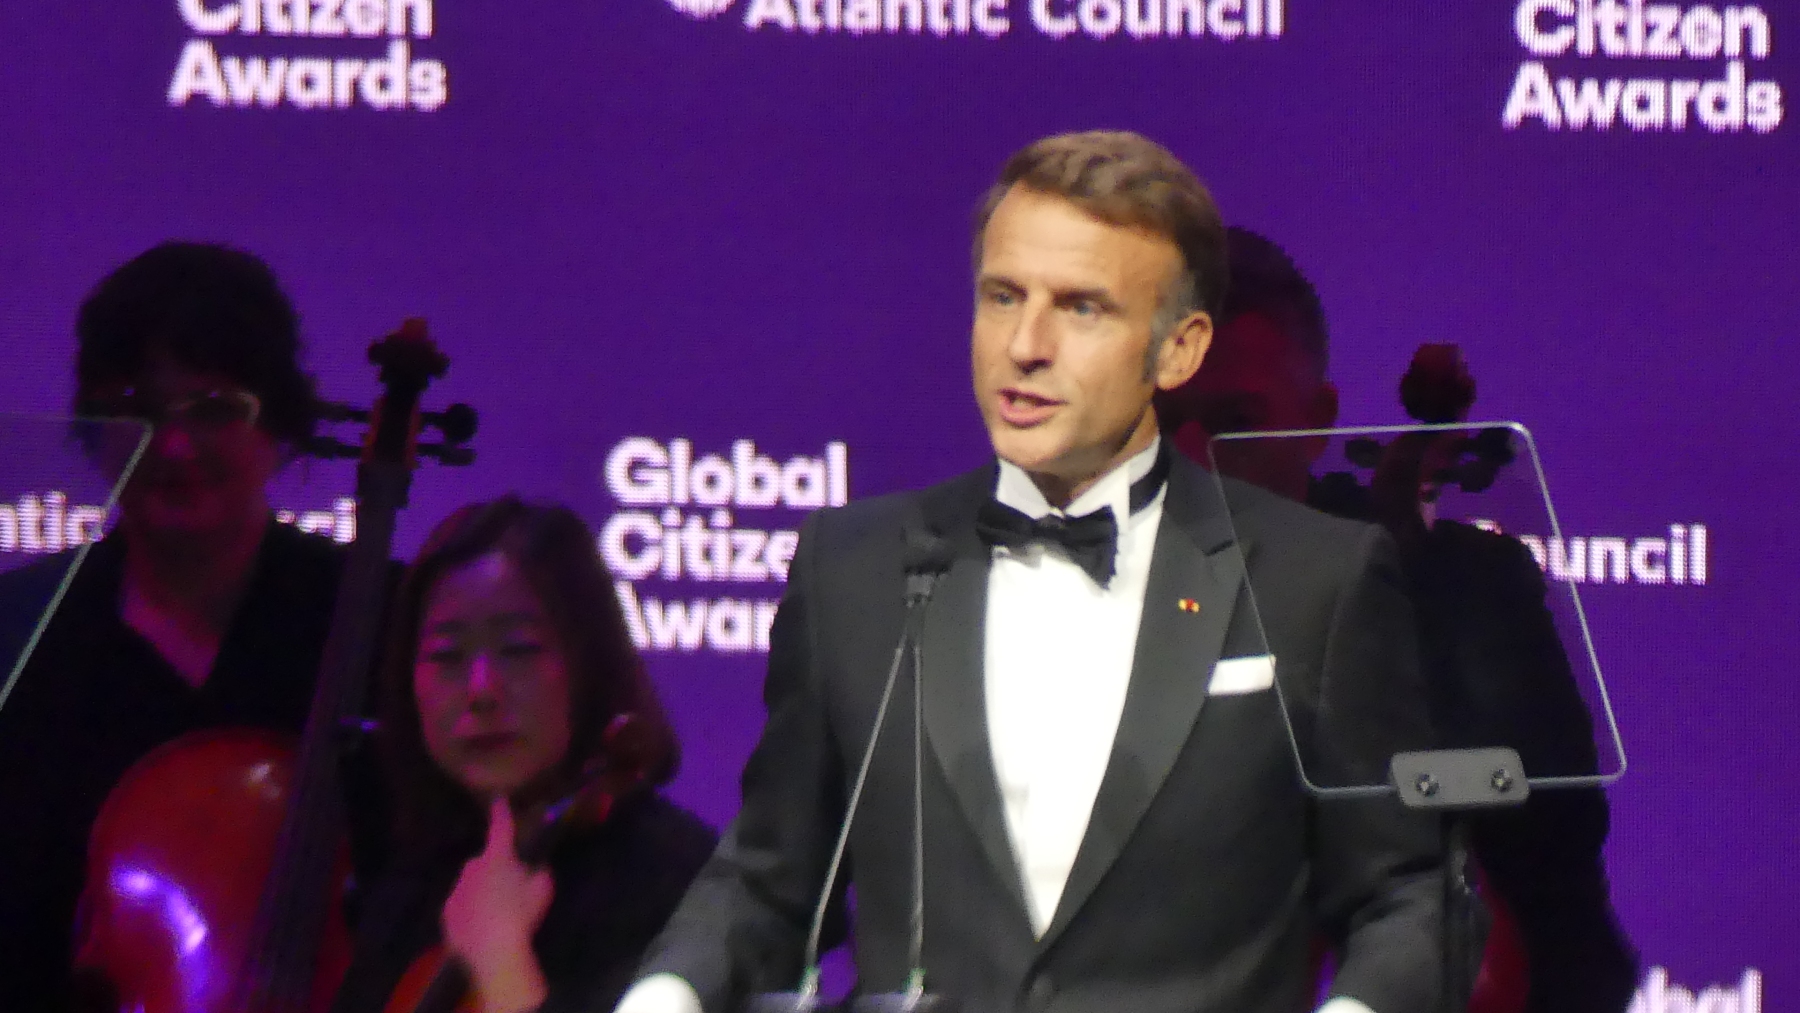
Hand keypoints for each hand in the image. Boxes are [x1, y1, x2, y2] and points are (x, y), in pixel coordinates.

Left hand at [442, 797, 554, 1012]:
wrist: (493, 949)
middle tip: (509, 891)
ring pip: (470, 887)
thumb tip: (535, 870)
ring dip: (481, 895)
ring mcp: (455, 892)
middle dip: (493, 871)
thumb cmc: (522, 914)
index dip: (501, 813)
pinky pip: (461, 909)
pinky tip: (483, 931)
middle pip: (482, 863)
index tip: (497, 798)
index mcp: (497, 858)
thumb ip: (539, 873)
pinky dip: (471, 915)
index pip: (500, 829)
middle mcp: (471, 869)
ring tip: (497, 918)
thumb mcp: (543, 889)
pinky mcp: (447, 915)